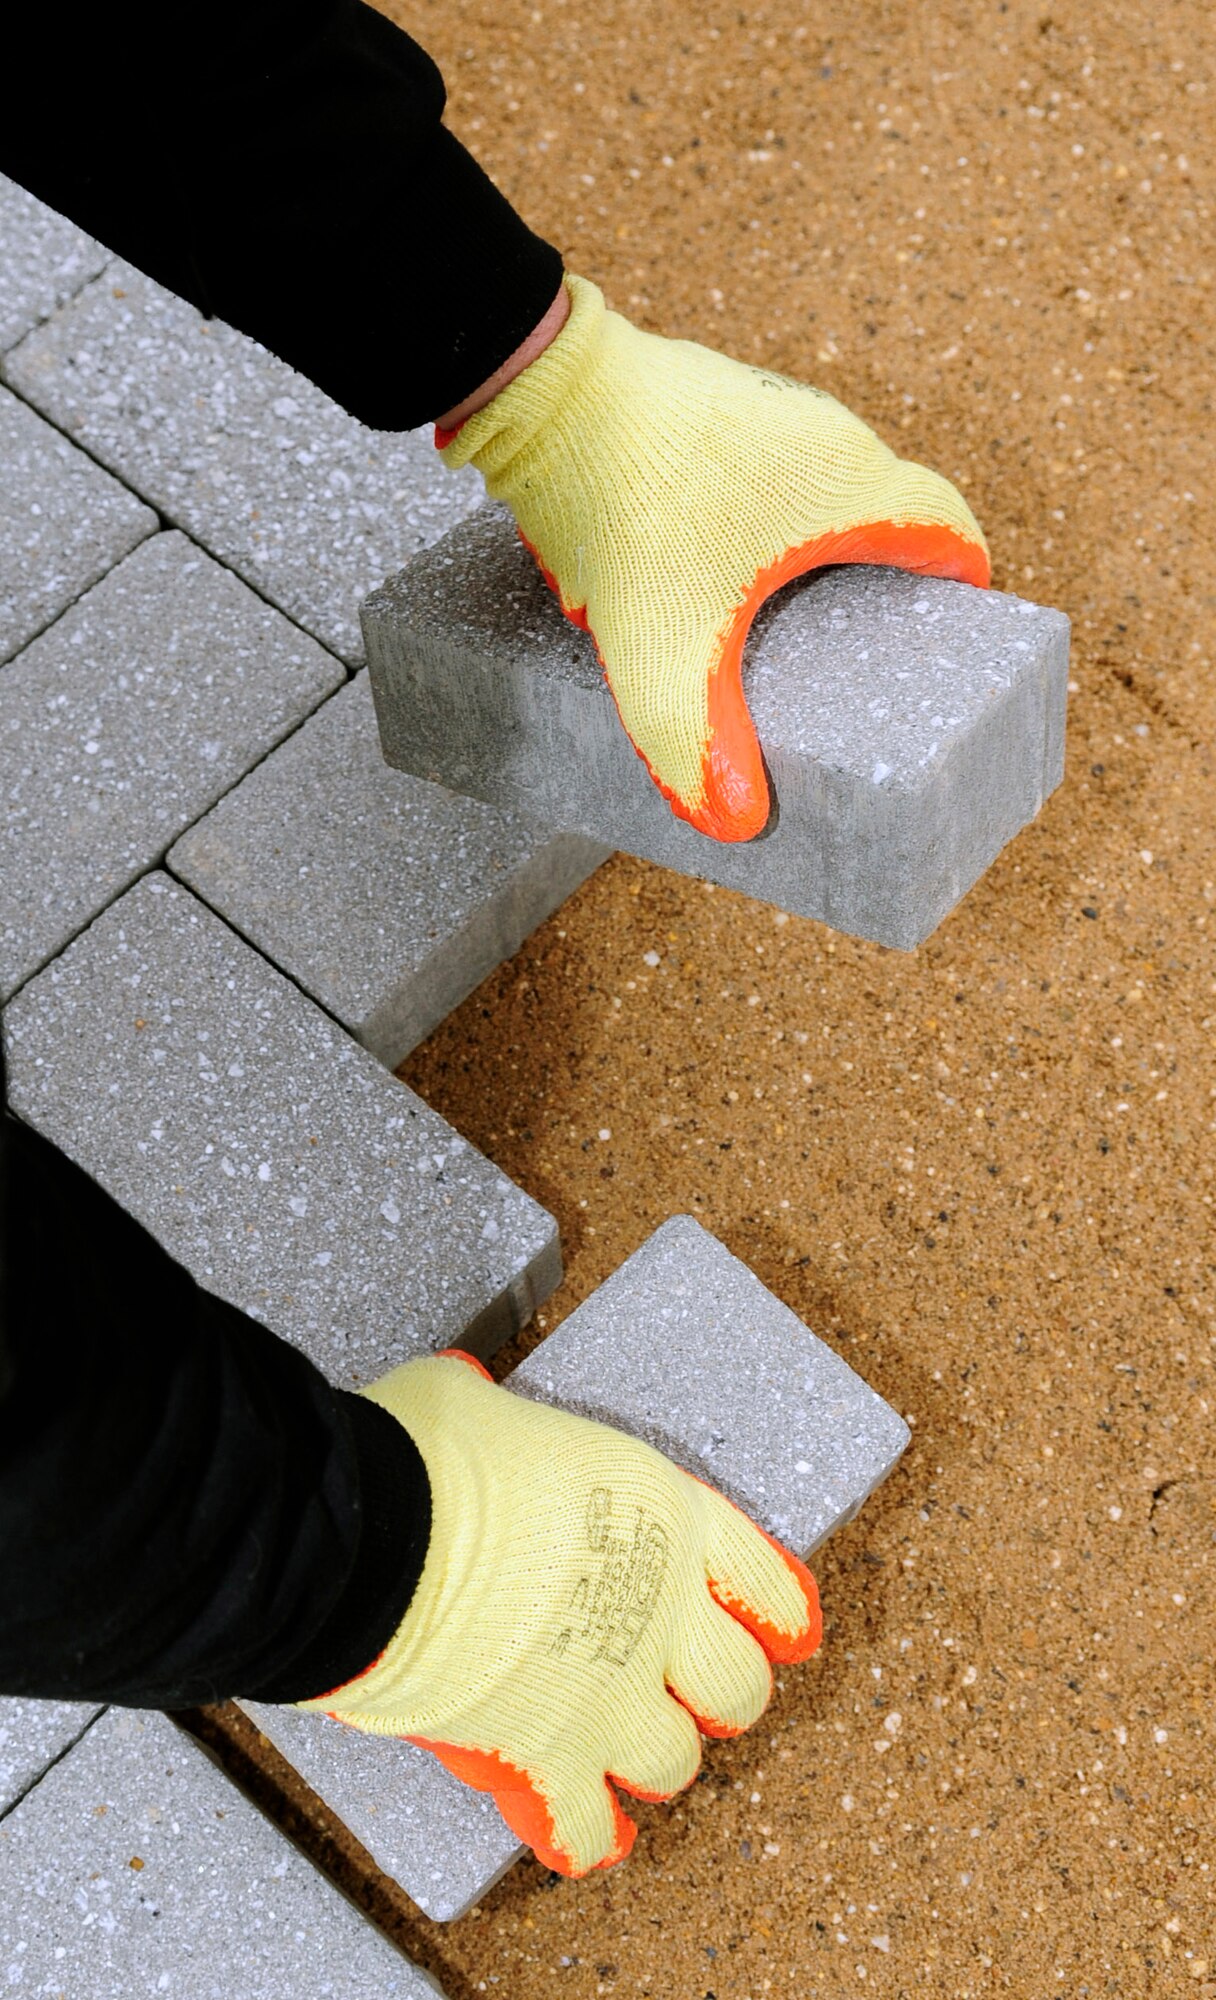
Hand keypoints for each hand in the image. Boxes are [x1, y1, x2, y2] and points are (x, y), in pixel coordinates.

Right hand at [295, 1349, 820, 1875]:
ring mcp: (610, 1696)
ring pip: (673, 1762)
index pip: (763, 1579)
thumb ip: (506, 1428)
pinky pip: (587, 1825)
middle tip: (687, 1694)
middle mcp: (661, 1614)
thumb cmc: (430, 1456)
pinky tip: (579, 1833)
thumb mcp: (487, 1406)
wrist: (377, 1540)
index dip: (779, 1612)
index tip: (792, 1634)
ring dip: (647, 1760)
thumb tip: (466, 1400)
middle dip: (717, 1697)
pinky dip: (582, 1832)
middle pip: (737, 1688)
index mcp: (664, 1516)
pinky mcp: (548, 1758)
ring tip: (616, 1750)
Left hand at [437, 274, 988, 842]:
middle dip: (882, 575)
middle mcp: (824, 435)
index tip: (959, 617)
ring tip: (782, 613)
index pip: (946, 524)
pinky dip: (755, 518)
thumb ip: (697, 744)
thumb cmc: (628, 508)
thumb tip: (735, 824)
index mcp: (848, 487)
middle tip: (861, 642)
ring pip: (819, 486)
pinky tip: (705, 564)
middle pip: (885, 509)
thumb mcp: (663, 650)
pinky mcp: (709, 401)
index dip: (961, 573)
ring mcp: (766, 408)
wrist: (544, 392)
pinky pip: (760, 468)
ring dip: (814, 543)